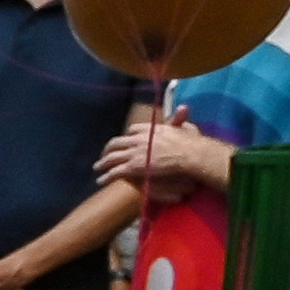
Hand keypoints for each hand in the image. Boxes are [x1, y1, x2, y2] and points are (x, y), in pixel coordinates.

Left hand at [98, 117, 233, 197]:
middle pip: (117, 143)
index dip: (126, 136)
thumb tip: (183, 108)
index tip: (124, 141)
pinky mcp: (133, 166)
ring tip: (97, 167)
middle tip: (104, 154)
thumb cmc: (191, 142)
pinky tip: (101, 180)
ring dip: (103, 163)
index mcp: (150, 129)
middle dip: (108, 149)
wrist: (189, 154)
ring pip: (112, 157)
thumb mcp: (185, 126)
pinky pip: (115, 171)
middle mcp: (138, 139)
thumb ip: (180, 119)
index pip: (132, 130)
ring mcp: (134, 153)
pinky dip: (106, 176)